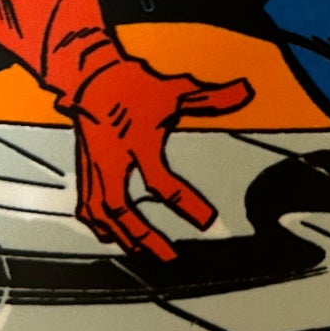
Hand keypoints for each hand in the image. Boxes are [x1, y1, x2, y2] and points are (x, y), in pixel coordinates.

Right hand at [67, 57, 253, 260]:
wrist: (90, 74)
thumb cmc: (132, 83)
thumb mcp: (175, 90)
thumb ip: (211, 97)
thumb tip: (245, 91)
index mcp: (134, 141)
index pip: (159, 181)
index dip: (184, 203)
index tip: (207, 222)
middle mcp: (110, 157)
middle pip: (119, 207)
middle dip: (143, 235)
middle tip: (168, 256)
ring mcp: (93, 165)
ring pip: (100, 211)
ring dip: (122, 235)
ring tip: (144, 253)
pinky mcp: (85, 168)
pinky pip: (86, 204)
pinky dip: (98, 224)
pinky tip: (110, 236)